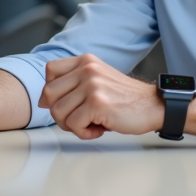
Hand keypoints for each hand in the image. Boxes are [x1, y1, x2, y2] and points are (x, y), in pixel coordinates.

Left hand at [38, 54, 163, 139]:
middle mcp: (87, 69)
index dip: (53, 91)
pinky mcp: (97, 103)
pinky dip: (83, 133)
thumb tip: (42, 101)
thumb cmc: (125, 99)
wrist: (153, 106)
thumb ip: (72, 84)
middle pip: (48, 94)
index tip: (68, 102)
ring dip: (72, 125)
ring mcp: (92, 85)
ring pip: (58, 112)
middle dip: (59, 113)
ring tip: (90, 124)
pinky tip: (99, 129)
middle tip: (78, 119)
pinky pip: (73, 124)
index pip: (50, 71)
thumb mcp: (97, 80)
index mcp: (86, 61)